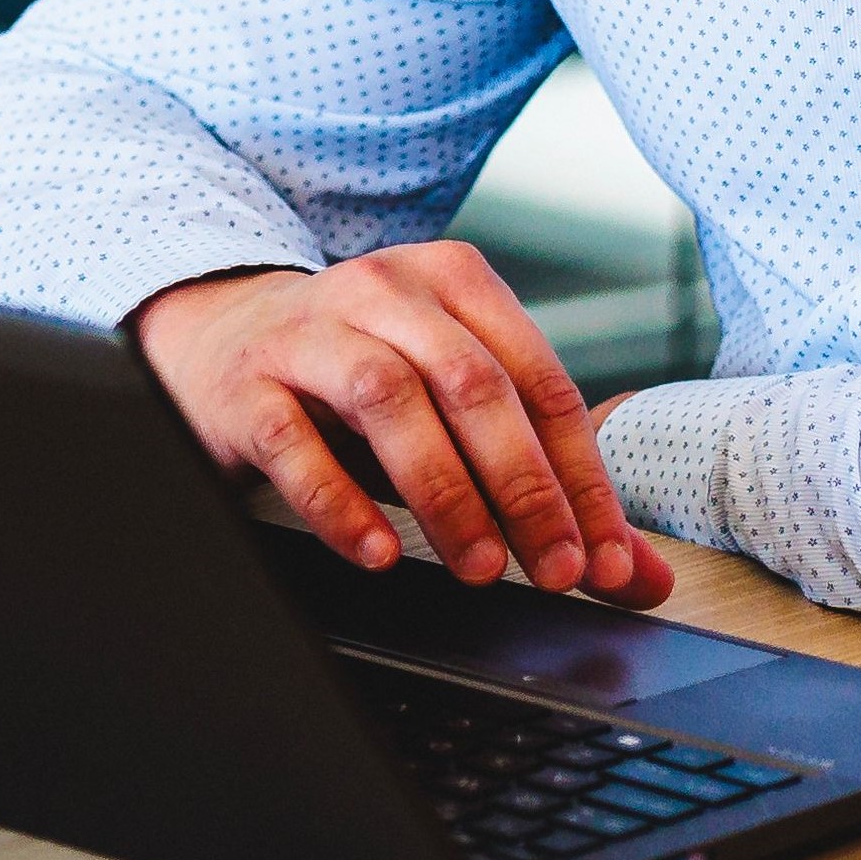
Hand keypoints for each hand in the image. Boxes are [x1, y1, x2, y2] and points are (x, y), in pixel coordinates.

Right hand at [136, 246, 673, 607]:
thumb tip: (637, 576)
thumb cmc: (362, 381)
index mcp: (455, 283)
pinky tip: (378, 552)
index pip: (539, 380)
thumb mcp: (454, 413)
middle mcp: (386, 292)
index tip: (604, 561)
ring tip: (477, 569)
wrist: (224, 336)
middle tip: (553, 571)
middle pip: (473, 383)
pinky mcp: (247, 385)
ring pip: (389, 398)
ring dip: (444, 491)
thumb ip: (546, 487)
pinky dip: (340, 502)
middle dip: (523, 486)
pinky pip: (292, 441)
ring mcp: (310, 333)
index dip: (580, 476)